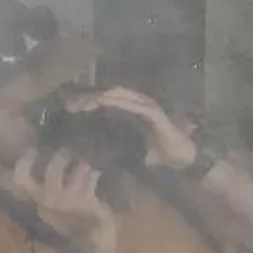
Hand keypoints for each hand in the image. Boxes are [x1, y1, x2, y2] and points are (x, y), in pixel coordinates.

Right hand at [2, 149, 117, 252]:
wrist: (89, 248)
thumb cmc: (72, 225)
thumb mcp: (53, 208)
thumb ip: (47, 189)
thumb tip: (50, 161)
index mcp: (39, 203)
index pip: (21, 181)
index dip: (24, 163)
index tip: (32, 150)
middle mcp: (51, 201)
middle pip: (53, 170)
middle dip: (62, 156)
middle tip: (69, 151)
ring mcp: (70, 202)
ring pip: (77, 171)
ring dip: (83, 165)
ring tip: (87, 166)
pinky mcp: (88, 203)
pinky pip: (91, 179)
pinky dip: (94, 174)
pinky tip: (96, 175)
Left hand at [67, 86, 198, 171]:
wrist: (183, 159)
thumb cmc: (159, 155)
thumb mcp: (130, 151)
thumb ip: (115, 148)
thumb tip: (94, 156)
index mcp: (132, 111)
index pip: (107, 100)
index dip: (88, 101)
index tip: (70, 108)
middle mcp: (139, 104)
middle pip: (109, 93)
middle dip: (88, 96)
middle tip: (69, 104)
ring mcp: (147, 106)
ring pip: (118, 93)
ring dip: (98, 96)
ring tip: (81, 103)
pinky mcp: (153, 113)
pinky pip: (131, 103)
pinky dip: (115, 101)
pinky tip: (101, 101)